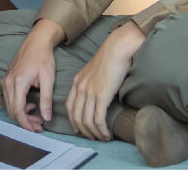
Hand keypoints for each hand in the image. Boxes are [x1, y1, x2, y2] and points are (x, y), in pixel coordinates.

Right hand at [1, 19, 64, 131]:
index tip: (36, 129)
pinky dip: (19, 106)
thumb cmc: (43, 57)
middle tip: (39, 125)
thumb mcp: (48, 79)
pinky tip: (31, 105)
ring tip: (37, 117)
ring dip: (22, 114)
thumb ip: (46, 99)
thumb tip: (46, 118)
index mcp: (18, 82)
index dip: (26, 123)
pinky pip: (9, 99)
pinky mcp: (7, 80)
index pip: (18, 110)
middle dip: (25, 121)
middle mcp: (8, 82)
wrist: (36, 41)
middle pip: (12, 110)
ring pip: (9, 106)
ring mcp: (6, 81)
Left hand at [66, 21, 144, 140]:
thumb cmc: (110, 58)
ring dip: (94, 133)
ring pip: (86, 121)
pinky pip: (98, 119)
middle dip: (84, 131)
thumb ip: (91, 83)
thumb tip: (98, 95)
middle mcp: (80, 88)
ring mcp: (90, 92)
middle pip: (76, 116)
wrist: (117, 49)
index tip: (79, 128)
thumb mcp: (94, 71)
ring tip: (102, 138)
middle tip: (93, 138)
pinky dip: (102, 130)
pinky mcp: (101, 96)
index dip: (74, 120)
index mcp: (77, 82)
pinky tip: (107, 134)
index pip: (70, 106)